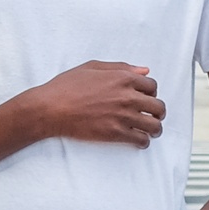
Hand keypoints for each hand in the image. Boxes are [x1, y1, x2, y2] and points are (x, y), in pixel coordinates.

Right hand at [26, 61, 163, 146]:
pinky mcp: (116, 133)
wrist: (50, 108)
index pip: (152, 86)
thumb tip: (144, 71)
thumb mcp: (92, 67)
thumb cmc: (66, 86)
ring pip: (154, 125)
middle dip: (157, 112)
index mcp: (123, 78)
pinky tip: (138, 140)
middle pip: (158, 106)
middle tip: (151, 115)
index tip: (145, 98)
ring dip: (155, 128)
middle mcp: (127, 96)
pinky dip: (143, 141)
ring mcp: (123, 116)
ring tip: (149, 131)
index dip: (150, 92)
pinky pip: (141, 139)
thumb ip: (121, 67)